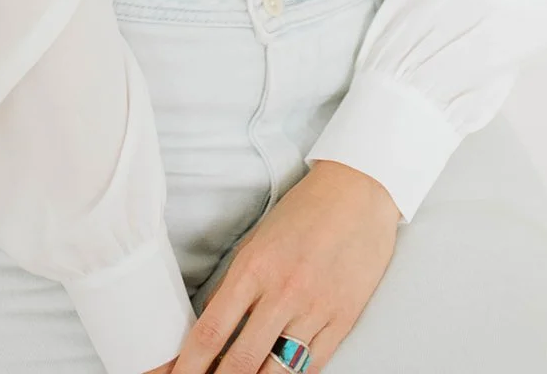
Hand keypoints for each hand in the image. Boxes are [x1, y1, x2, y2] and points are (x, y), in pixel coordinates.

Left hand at [168, 159, 400, 373]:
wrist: (360, 191)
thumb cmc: (304, 211)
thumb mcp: (258, 239)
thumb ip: (235, 284)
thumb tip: (210, 327)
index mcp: (254, 267)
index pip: (211, 332)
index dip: (186, 366)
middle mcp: (283, 292)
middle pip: (239, 362)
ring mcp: (315, 309)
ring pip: (275, 373)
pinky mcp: (343, 320)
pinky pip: (311, 369)